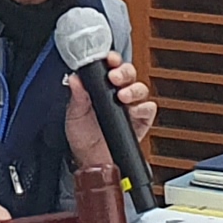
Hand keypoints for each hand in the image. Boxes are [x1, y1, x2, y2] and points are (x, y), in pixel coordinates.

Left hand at [65, 52, 157, 173]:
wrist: (91, 162)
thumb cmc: (83, 137)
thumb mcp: (74, 114)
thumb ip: (77, 96)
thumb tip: (75, 78)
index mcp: (102, 88)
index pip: (110, 67)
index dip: (112, 60)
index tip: (108, 59)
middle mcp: (118, 94)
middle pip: (129, 74)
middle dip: (123, 72)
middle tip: (114, 78)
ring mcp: (131, 107)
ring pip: (141, 89)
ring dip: (133, 89)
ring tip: (122, 96)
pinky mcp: (141, 122)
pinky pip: (148, 110)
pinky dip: (144, 108)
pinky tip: (134, 111)